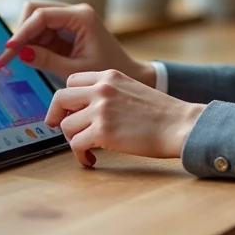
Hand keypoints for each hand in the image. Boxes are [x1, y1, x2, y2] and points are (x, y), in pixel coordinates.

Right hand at [0, 1, 155, 87]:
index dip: (22, 31)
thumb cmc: (106, 70)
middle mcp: (74, 12)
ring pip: (35, 20)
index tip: (9, 49)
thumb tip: (21, 53)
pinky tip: (28, 58)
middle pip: (35, 10)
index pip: (42, 15)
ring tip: (15, 61)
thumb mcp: (75, 69)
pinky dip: (32, 43)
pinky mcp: (66, 29)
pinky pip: (42, 30)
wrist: (128, 73)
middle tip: (9, 56)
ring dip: (25, 38)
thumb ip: (47, 60)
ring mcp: (70, 19)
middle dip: (21, 31)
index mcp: (81, 17)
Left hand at [48, 69, 205, 166]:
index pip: (72, 81)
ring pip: (66, 125)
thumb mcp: (132, 88)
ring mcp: (101, 109)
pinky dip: (80, 155)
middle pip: (60, 98)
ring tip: (86, 149)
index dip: (67, 98)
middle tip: (57, 127)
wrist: (180, 124)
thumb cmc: (162, 112)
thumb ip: (109, 92)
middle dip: (55, 115)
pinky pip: (76, 145)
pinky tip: (91, 159)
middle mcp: (102, 89)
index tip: (67, 110)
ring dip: (73, 140)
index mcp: (109, 75)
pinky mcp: (103, 131)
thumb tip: (87, 109)